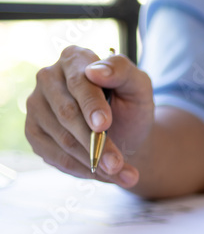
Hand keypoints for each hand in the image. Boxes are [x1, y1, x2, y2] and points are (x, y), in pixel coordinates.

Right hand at [25, 46, 153, 187]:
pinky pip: (56, 156)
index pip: (78, 82)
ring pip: (63, 139)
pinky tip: (105, 174)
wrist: (127, 132)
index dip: (92, 105)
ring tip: (121, 172)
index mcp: (74, 59)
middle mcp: (49, 78)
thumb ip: (123, 72)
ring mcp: (37, 105)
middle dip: (96, 143)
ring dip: (94, 161)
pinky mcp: (34, 132)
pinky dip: (83, 169)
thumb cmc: (131, 105)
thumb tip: (95, 71)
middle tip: (117, 163)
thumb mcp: (139, 87)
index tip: (104, 125)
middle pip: (68, 114)